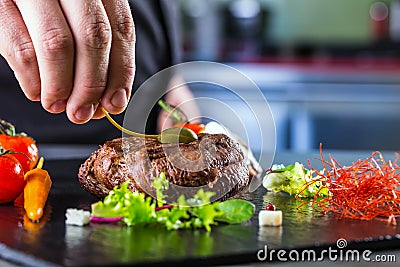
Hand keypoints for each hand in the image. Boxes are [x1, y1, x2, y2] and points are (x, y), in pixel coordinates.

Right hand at [0, 0, 134, 123]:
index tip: (115, 102)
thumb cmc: (46, 9)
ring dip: (60, 87)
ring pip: (57, 44)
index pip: (120, 29)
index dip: (121, 72)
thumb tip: (108, 99)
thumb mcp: (78, 18)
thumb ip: (93, 50)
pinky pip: (20, 47)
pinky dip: (32, 79)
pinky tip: (37, 91)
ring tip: (58, 105)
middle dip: (91, 84)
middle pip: (93, 37)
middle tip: (83, 112)